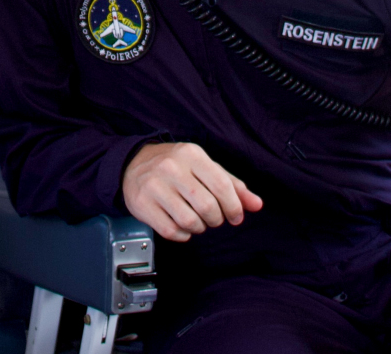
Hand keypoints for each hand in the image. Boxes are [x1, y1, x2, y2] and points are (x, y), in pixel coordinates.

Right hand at [122, 142, 262, 241]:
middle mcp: (172, 168)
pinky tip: (183, 227)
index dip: (234, 206)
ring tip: (199, 221)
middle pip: (207, 206)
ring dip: (200, 227)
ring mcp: (155, 186)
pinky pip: (170, 231)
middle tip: (215, 219)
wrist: (134, 163)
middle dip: (216, 219)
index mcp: (192, 155)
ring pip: (189, 220)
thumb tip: (257, 204)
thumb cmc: (177, 166)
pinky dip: (183, 235)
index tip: (236, 217)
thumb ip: (233, 185)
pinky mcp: (141, 205)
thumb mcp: (206, 168)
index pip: (222, 185)